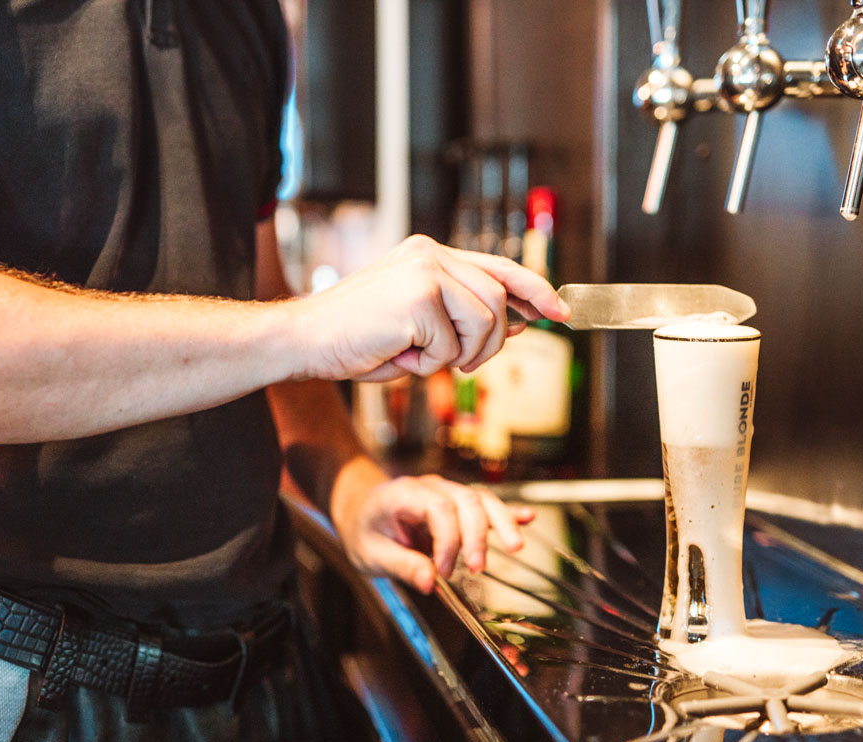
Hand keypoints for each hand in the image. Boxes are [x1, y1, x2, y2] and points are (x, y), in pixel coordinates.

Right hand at [292, 234, 569, 382]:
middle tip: (461, 365)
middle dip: (490, 344)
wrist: (302, 342)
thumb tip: (521, 324)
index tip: (560, 311)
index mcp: (429, 254)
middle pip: (497, 300)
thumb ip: (464, 318)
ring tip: (420, 359)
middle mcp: (430, 254)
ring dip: (460, 355)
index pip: (498, 266)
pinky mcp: (419, 296)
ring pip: (484, 322)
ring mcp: (425, 271)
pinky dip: (429, 365)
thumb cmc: (355, 339)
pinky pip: (452, 346)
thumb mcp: (419, 326)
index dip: (534, 289)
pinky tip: (399, 356)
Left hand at [333, 471, 535, 593]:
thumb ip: (401, 566)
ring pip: (481, 500)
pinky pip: (485, 503)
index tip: (443, 571)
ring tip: (516, 547)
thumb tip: (429, 583)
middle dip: (477, 536)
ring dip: (500, 522)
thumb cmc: (365, 529)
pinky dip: (507, 511)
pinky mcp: (457, 502)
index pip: (438, 509)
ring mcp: (446, 492)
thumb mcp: (371, 553)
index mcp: (404, 495)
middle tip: (476, 569)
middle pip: (466, 501)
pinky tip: (529, 518)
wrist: (360, 508)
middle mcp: (430, 487)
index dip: (447, 541)